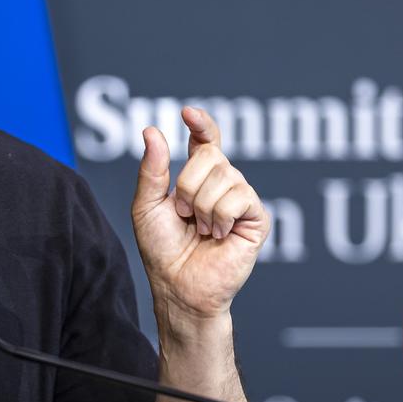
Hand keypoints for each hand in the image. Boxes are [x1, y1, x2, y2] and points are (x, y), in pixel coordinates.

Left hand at [131, 107, 270, 329]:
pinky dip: (220, 217)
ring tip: (203, 230)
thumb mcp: (147, 206)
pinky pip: (239, 197)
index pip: (206, 140)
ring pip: (225, 175)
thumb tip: (152, 130)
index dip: (201, 123)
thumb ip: (152, 169)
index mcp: (198, 177)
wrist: (179, 288)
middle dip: (188, 185)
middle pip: (210, 154)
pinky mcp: (256, 217)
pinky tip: (219, 235)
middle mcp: (223, 183)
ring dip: (203, 206)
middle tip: (184, 215)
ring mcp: (241, 199)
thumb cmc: (162, 251)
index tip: (187, 113)